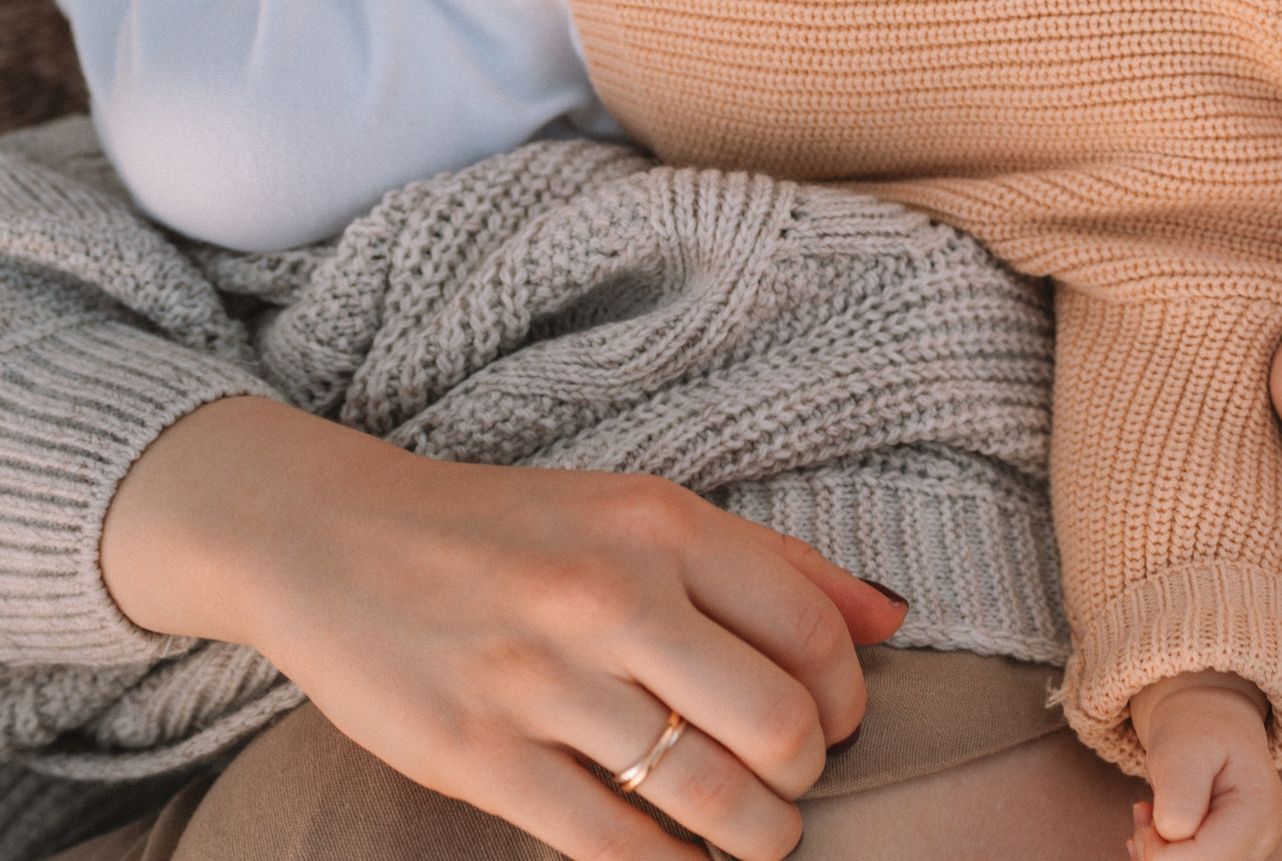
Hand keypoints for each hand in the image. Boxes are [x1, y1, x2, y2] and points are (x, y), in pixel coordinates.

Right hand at [100, 397, 907, 860]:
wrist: (331, 537)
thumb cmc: (514, 530)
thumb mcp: (643, 511)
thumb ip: (770, 563)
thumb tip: (893, 617)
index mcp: (662, 525)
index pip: (811, 627)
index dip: (846, 695)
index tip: (835, 723)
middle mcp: (609, 595)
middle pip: (775, 719)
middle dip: (805, 776)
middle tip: (793, 787)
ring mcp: (540, 678)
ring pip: (701, 791)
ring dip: (752, 835)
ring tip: (757, 839)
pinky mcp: (475, 754)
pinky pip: (607, 840)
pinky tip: (678, 860)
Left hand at [1124, 672, 1281, 859]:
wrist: (1212, 723)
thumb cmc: (1199, 730)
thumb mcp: (1183, 748)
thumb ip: (1180, 792)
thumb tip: (1172, 834)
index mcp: (1258, 814)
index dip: (1159, 850)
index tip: (1145, 811)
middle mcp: (1260, 842)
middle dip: (1156, 852)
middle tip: (1143, 811)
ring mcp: (1246, 851)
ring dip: (1156, 854)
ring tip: (1148, 814)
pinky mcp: (1228, 854)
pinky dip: (1161, 856)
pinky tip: (1155, 831)